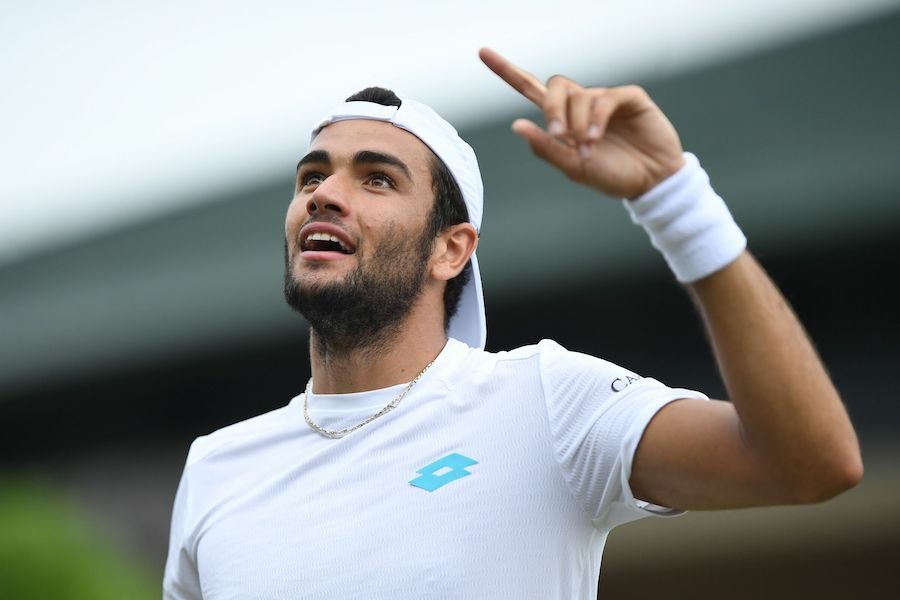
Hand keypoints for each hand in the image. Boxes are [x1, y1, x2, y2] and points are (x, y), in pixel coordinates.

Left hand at [479, 47, 685, 198]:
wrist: (650, 183)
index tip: (482, 52)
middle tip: (559, 136)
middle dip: (552, 109)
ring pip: (579, 96)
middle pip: (554, 86)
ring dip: (578, 124)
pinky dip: (597, 118)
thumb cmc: (611, 176)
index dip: (507, 71)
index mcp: (561, 120)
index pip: (529, 88)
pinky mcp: (629, 97)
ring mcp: (604, 98)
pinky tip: (596, 136)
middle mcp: (581, 104)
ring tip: (587, 147)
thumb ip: (546, 148)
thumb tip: (516, 125)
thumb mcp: (572, 168)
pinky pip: (606, 98)